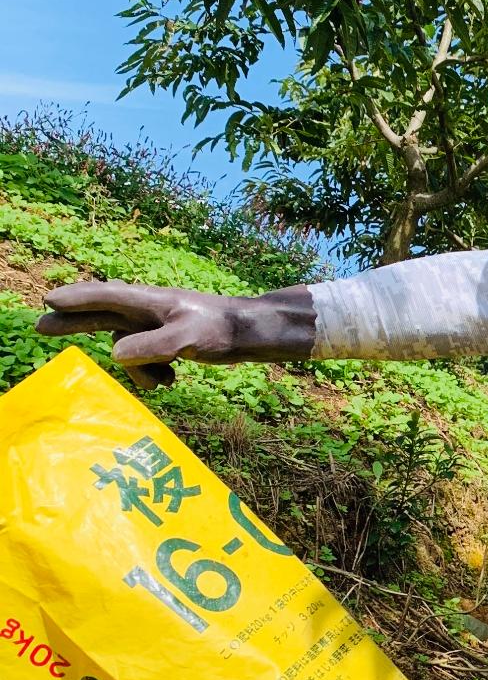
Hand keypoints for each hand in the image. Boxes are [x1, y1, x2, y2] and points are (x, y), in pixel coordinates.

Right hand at [36, 281, 315, 388]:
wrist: (253, 334)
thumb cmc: (223, 330)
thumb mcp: (187, 339)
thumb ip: (151, 346)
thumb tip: (115, 354)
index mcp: (149, 301)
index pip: (105, 297)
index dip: (77, 300)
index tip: (50, 300)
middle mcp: (148, 310)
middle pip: (101, 315)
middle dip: (75, 322)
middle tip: (41, 325)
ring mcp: (157, 326)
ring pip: (127, 348)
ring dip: (139, 370)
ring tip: (166, 382)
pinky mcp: (168, 340)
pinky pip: (144, 359)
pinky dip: (152, 373)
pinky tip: (171, 382)